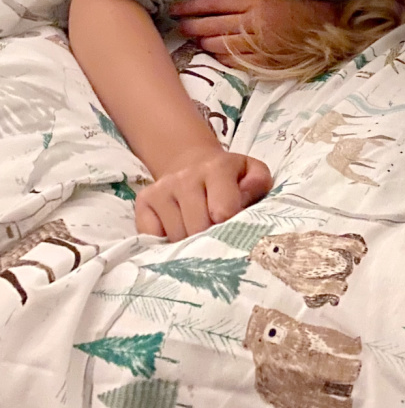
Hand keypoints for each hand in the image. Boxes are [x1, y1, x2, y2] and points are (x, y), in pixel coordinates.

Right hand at [136, 145, 272, 240]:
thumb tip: (245, 198)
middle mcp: (185, 177)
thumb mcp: (252, 172)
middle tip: (217, 235)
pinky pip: (152, 237)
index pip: (224, 211)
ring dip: (189, 243)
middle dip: (210, 239)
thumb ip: (258, 184)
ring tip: (199, 231)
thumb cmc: (230, 176)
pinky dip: (166, 243)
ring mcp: (161, 189)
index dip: (232, 227)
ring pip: (176, 237)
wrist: (192, 163)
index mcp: (217, 168)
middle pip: (198, 228)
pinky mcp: (143, 201)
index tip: (236, 231)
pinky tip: (179, 231)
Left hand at [170, 0, 337, 67]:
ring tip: (198, 40)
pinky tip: (216, 54)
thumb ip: (241, 4)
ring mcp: (260, 43)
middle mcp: (256, 21)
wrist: (323, 30)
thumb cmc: (293, 13)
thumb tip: (208, 10)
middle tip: (181, 27)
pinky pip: (234, 60)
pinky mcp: (264, 60)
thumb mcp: (268, 0)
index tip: (176, 8)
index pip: (217, 2)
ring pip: (220, 44)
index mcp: (257, 2)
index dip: (193, 6)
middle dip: (192, 26)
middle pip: (214, 24)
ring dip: (205, 43)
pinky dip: (222, 57)